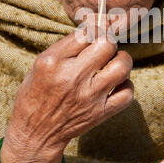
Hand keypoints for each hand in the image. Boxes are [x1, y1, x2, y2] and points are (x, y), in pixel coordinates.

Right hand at [1, 28, 133, 162]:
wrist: (35, 133)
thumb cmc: (37, 94)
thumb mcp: (41, 64)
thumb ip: (67, 47)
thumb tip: (96, 29)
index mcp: (53, 62)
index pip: (86, 33)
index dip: (95, 30)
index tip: (95, 35)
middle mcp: (72, 77)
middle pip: (107, 44)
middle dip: (109, 42)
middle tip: (105, 50)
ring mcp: (88, 97)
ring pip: (122, 66)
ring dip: (122, 61)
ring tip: (114, 64)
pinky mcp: (100, 113)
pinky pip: (127, 94)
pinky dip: (126, 86)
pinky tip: (117, 84)